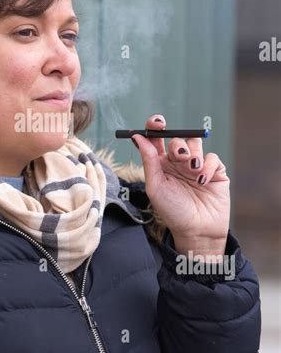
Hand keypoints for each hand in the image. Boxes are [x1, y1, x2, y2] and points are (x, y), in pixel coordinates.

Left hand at [131, 114, 229, 254]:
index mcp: (160, 164)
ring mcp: (196, 166)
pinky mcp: (215, 171)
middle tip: (180, 157)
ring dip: (193, 154)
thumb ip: (149, 161)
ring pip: (195, 144)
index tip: (157, 122)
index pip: (156, 139)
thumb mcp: (155, 187)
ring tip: (191, 170)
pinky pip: (212, 157)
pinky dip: (207, 166)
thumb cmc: (172, 212)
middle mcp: (178, 162)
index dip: (155, 127)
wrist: (197, 230)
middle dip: (177, 145)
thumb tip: (138, 136)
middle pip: (177, 139)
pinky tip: (202, 181)